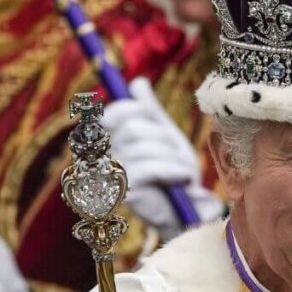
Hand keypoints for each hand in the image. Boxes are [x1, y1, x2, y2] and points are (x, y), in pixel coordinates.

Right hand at [101, 77, 222, 239]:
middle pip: (133, 127)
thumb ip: (150, 111)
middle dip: (163, 137)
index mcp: (111, 141)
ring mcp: (112, 176)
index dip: (135, 110)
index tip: (154, 120)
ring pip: (144, 146)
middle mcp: (105, 158)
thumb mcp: (164, 136)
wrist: (187, 208)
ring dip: (172, 157)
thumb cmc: (173, 172)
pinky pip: (149, 167)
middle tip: (176, 153)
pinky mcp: (125, 192)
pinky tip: (182, 178)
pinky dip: (173, 170)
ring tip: (182, 171)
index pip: (113, 113)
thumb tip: (137, 83)